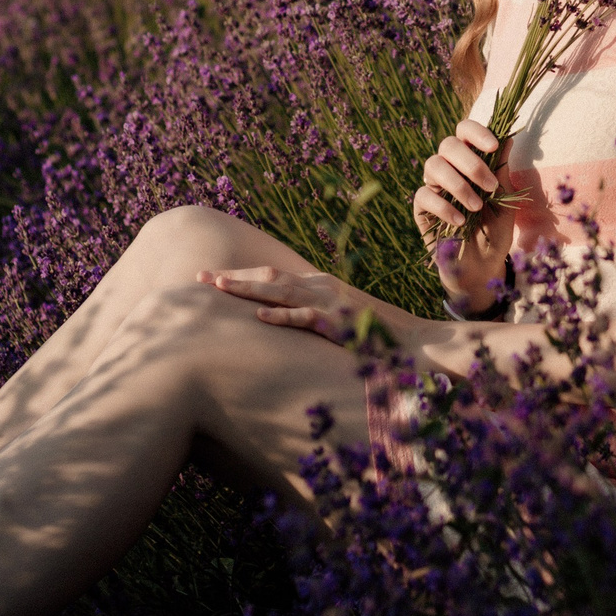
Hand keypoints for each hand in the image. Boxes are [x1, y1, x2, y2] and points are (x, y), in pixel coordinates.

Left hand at [197, 265, 383, 345]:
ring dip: (247, 289)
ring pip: (280, 291)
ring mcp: (332, 303)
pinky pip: (306, 317)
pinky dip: (282, 317)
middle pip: (268, 277)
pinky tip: (259, 318)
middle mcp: (322, 286)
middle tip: (198, 277)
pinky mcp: (341, 323)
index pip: (272, 275)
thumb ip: (313, 315)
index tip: (210, 277)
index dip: (240, 275)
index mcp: (320, 284)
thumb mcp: (339, 320)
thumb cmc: (376, 335)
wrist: (417, 340)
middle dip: (232, 277)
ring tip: (218, 287)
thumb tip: (282, 321)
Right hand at [412, 118, 503, 232]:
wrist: (483, 264)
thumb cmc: (495, 229)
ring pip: (433, 165)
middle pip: (448, 144)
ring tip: (477, 207)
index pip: (465, 131)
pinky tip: (460, 221)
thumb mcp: (505, 200)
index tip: (494, 146)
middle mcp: (449, 167)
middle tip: (490, 187)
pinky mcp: (421, 207)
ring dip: (458, 185)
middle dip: (471, 163)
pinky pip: (424, 195)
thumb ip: (502, 171)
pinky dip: (444, 207)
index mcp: (470, 159)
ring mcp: (433, 185)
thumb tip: (508, 138)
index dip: (477, 132)